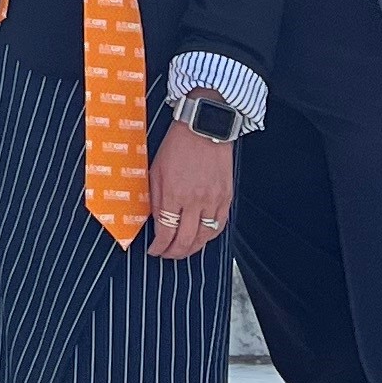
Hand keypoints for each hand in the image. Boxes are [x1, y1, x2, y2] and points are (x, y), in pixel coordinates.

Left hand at [148, 115, 233, 258]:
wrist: (204, 128)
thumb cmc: (177, 145)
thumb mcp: (156, 171)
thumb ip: (156, 199)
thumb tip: (155, 223)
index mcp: (174, 193)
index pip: (166, 232)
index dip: (159, 247)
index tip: (154, 250)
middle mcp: (195, 200)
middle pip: (185, 240)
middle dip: (173, 253)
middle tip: (166, 255)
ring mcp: (214, 200)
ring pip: (204, 238)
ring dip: (192, 249)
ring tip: (183, 250)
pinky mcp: (227, 197)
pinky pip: (220, 226)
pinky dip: (210, 237)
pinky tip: (201, 238)